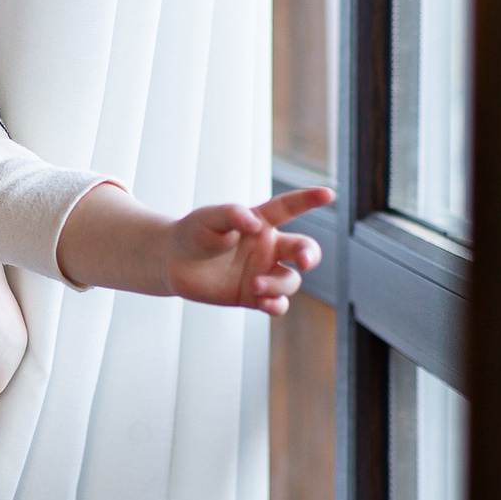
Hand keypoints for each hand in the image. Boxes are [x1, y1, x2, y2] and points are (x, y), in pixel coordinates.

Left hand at [161, 187, 332, 314]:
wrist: (172, 262)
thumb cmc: (193, 233)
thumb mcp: (208, 217)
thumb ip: (232, 215)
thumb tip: (254, 224)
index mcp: (261, 222)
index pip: (289, 208)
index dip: (309, 200)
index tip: (328, 194)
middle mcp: (268, 248)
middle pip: (303, 249)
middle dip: (310, 254)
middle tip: (304, 260)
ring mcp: (263, 273)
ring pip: (290, 281)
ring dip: (278, 284)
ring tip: (255, 285)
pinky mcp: (253, 296)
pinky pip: (276, 304)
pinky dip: (276, 305)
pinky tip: (265, 302)